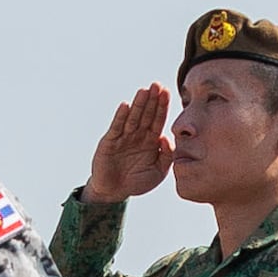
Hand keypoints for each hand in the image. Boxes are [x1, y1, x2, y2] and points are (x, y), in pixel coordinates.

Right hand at [84, 85, 171, 202]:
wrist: (114, 192)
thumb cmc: (137, 181)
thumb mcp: (158, 171)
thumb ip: (167, 156)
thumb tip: (166, 137)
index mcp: (151, 140)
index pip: (158, 119)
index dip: (162, 106)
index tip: (167, 92)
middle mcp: (137, 135)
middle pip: (146, 114)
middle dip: (152, 100)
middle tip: (157, 85)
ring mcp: (123, 137)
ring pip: (133, 118)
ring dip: (138, 104)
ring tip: (144, 90)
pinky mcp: (109, 142)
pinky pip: (117, 127)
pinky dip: (121, 116)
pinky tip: (126, 105)